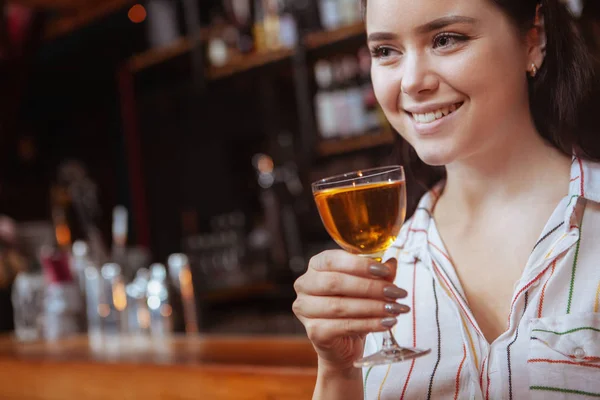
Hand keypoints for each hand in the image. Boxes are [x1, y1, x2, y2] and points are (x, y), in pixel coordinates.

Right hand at [293, 250, 408, 370]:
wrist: (344, 344)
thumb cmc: (353, 307)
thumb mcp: (369, 286)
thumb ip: (378, 274)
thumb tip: (392, 263)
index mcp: (316, 266)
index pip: (333, 260)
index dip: (359, 264)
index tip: (385, 271)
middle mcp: (304, 285)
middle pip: (335, 282)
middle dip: (370, 287)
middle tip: (396, 292)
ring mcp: (305, 309)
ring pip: (340, 306)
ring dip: (373, 307)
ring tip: (395, 309)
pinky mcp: (314, 332)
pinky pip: (343, 326)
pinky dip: (368, 324)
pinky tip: (386, 323)